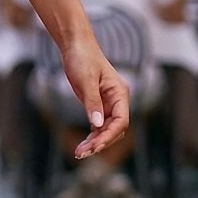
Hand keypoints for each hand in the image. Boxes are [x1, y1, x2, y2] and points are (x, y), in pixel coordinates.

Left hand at [60, 35, 129, 158]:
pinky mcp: (98, 105)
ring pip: (106, 130)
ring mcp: (108, 104)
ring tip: (80, 153)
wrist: (75, 45)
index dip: (109, 136)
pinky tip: (83, 145)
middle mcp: (117, 101)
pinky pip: (98, 126)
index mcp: (120, 94)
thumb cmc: (82, 58)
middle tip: (82, 153)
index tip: (95, 146)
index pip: (121, 121)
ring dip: (95, 142)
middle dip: (101, 143)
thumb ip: (92, 102)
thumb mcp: (86, 80)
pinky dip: (92, 136)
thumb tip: (97, 125)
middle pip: (115, 129)